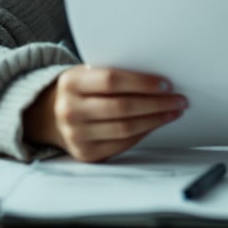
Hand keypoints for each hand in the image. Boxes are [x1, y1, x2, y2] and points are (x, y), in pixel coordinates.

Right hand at [23, 66, 186, 161]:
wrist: (49, 115)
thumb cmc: (78, 90)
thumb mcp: (86, 73)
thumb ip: (112, 74)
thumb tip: (157, 79)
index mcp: (71, 83)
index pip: (112, 80)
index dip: (142, 82)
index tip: (166, 83)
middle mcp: (70, 111)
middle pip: (122, 107)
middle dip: (156, 103)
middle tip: (178, 99)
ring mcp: (77, 135)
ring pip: (125, 129)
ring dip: (155, 120)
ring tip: (173, 111)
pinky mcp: (86, 154)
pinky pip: (123, 144)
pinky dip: (144, 133)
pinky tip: (156, 123)